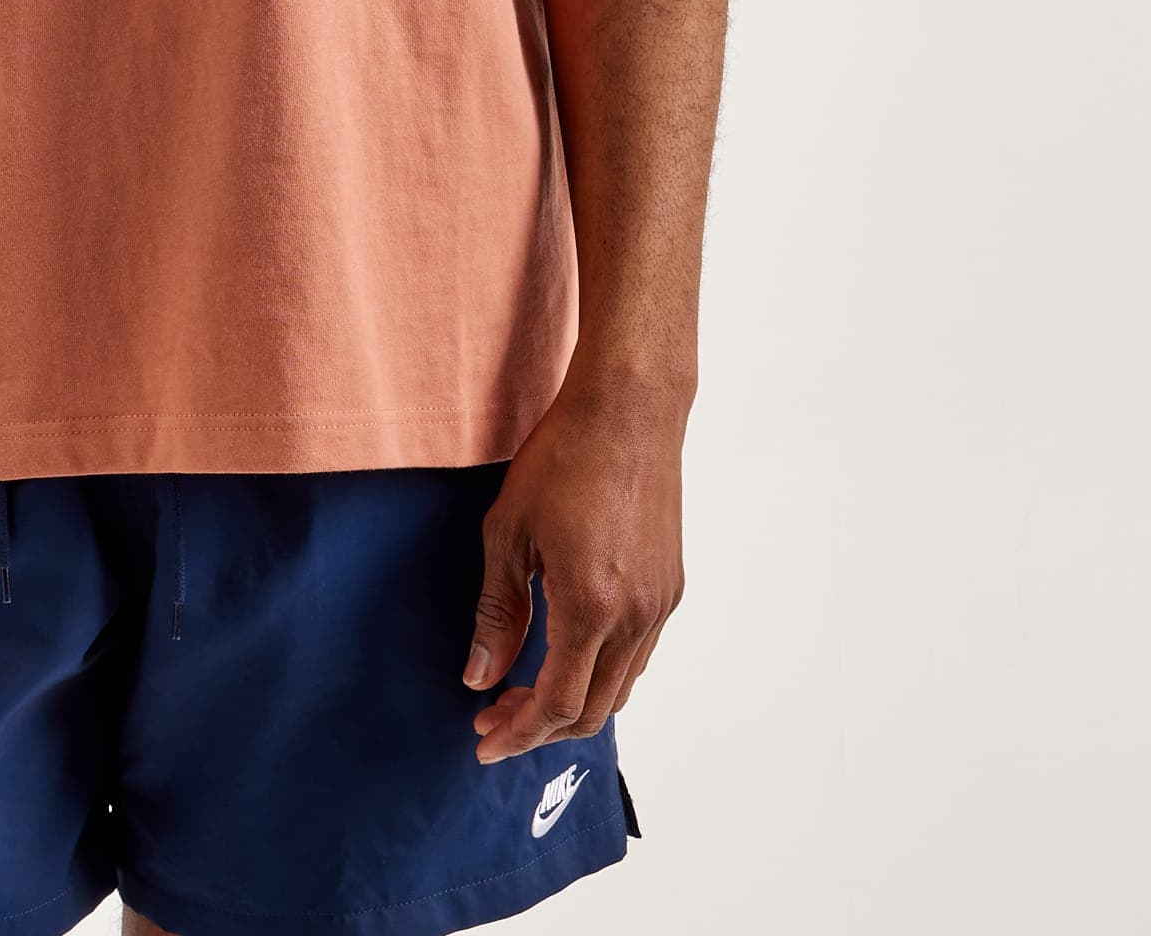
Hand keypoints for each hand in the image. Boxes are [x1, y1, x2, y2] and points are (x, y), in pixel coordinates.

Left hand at [461, 380, 685, 760]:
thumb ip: (497, 614)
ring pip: (619, 687)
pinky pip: (638, 654)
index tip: (483, 741)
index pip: (556, 704)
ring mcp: (661, 604)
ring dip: (573, 702)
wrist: (628, 409)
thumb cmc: (562, 458)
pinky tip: (568, 651)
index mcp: (591, 605)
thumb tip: (479, 678)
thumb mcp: (509, 533)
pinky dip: (601, 672)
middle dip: (540, 727)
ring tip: (525, 689)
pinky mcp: (671, 587)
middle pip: (591, 710)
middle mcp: (636, 616)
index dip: (518, 733)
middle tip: (494, 716)